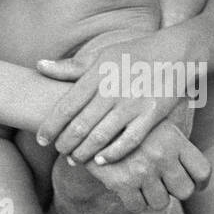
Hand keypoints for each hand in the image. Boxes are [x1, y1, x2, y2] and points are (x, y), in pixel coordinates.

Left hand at [35, 31, 194, 163]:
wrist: (175, 53)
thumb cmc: (132, 55)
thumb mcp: (100, 56)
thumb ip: (70, 67)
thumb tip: (39, 65)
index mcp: (96, 75)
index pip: (66, 106)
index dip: (50, 126)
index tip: (40, 140)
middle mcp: (112, 90)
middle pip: (80, 125)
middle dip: (65, 143)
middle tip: (58, 152)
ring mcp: (132, 103)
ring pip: (101, 136)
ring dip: (84, 151)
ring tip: (74, 158)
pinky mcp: (151, 114)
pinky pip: (128, 140)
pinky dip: (112, 153)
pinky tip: (100, 161)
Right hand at [84, 114, 210, 210]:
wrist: (87, 118)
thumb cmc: (126, 117)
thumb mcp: (154, 116)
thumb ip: (175, 131)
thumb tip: (195, 117)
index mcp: (174, 138)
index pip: (202, 171)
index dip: (199, 182)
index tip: (194, 183)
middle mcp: (161, 155)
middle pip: (184, 191)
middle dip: (175, 190)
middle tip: (165, 182)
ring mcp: (141, 170)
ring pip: (161, 203)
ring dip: (154, 196)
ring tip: (144, 183)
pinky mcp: (121, 182)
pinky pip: (137, 206)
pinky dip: (134, 201)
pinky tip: (129, 188)